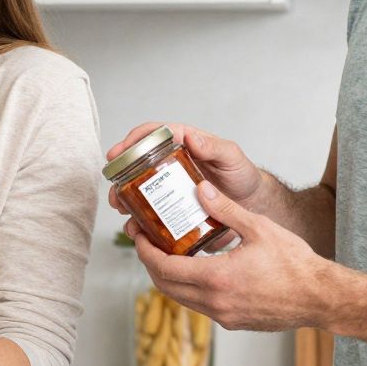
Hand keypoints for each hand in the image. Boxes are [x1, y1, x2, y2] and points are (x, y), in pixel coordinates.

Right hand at [106, 122, 266, 212]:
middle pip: (137, 166)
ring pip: (139, 192)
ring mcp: (170, 189)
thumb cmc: (241, 175)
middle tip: (114, 189)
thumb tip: (189, 137)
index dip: (131, 142)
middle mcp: (170, 166)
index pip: (151, 136)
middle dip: (121, 178)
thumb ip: (214, 147)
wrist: (252, 205)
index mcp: (182, 146)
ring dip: (125, 200)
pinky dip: (141, 223)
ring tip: (122, 209)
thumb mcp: (231, 157)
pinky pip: (152, 216)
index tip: (117, 154)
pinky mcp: (173, 210)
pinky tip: (137, 229)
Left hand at [130, 180, 338, 331]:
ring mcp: (223, 316)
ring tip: (167, 252)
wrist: (321, 298)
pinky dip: (188, 288)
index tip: (138, 234)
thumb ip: (225, 209)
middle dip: (150, 262)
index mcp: (217, 278)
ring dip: (168, 277)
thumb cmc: (296, 264)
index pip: (164, 267)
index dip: (144, 250)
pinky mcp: (233, 322)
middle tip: (145, 240)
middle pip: (165, 285)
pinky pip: (199, 305)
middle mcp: (215, 303)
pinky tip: (195, 269)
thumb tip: (199, 189)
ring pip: (181, 298)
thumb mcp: (259, 228)